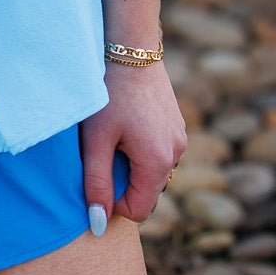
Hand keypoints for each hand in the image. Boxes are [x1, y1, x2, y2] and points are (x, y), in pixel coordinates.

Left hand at [81, 56, 186, 228]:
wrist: (130, 50)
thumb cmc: (108, 95)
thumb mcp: (96, 141)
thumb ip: (96, 184)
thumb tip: (98, 224)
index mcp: (157, 162)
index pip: (138, 211)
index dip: (114, 204)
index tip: (96, 180)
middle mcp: (176, 154)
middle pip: (148, 192)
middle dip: (124, 183)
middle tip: (103, 154)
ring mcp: (180, 139)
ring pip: (154, 172)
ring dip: (133, 167)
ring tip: (114, 137)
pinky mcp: (177, 126)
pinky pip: (160, 153)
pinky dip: (143, 151)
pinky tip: (127, 127)